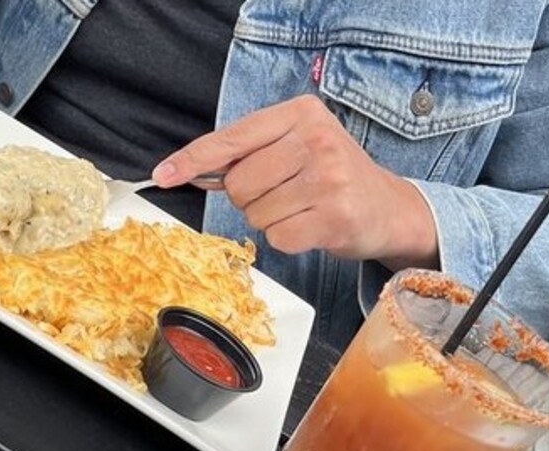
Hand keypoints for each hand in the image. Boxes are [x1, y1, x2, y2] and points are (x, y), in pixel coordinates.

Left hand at [153, 95, 438, 271]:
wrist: (386, 207)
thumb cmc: (329, 176)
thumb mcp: (293, 146)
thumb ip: (245, 154)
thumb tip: (187, 170)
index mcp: (301, 113)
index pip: (231, 138)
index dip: (192, 159)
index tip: (162, 175)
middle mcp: (316, 139)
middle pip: (239, 183)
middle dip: (249, 198)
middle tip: (282, 193)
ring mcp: (328, 178)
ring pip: (256, 214)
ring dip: (270, 219)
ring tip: (301, 208)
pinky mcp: (334, 216)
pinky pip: (278, 237)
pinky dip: (287, 238)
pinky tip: (310, 225)